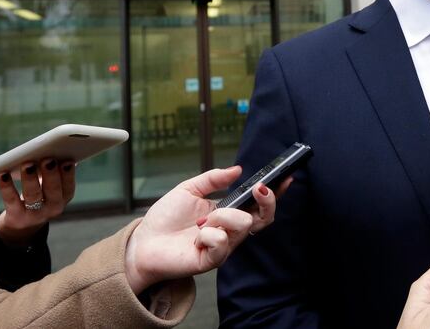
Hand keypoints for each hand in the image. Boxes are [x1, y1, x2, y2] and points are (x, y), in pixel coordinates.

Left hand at [0, 158, 75, 246]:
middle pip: (53, 190)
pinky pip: (11, 200)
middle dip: (50, 174)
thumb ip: (55, 174)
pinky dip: (7, 187)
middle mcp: (53, 208)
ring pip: (33, 195)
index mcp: (64, 198)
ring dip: (30, 179)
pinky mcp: (17, 217)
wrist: (21, 223)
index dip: (68, 174)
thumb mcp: (50, 188)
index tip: (67, 160)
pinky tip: (3, 175)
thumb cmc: (39, 196)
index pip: (69, 187)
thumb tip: (59, 152)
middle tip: (47, 159)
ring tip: (27, 164)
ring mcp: (35, 215)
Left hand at [124, 166, 288, 293]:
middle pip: (264, 217)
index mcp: (228, 213)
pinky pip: (222, 243)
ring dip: (221, 217)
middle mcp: (231, 230)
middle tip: (257, 189)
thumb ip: (213, 178)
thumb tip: (237, 169)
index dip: (275, 192)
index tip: (286, 177)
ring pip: (242, 225)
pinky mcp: (213, 260)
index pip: (259, 204)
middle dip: (265, 201)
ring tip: (201, 222)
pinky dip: (209, 235)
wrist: (143, 243)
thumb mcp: (189, 190)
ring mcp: (224, 246)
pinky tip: (196, 238)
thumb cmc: (165, 219)